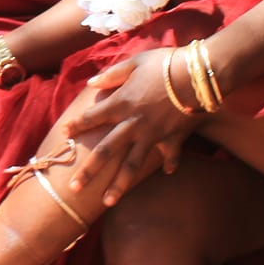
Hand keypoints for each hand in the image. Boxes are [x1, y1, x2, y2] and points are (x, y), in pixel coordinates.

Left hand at [62, 48, 202, 205]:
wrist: (198, 75)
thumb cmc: (166, 63)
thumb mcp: (135, 62)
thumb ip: (112, 74)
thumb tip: (91, 82)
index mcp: (121, 103)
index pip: (92, 117)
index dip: (77, 125)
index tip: (64, 135)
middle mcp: (132, 124)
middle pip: (105, 152)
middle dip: (88, 171)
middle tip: (73, 189)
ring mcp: (152, 135)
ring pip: (131, 165)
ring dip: (119, 185)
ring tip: (107, 202)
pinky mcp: (173, 139)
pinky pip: (169, 156)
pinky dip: (169, 163)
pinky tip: (167, 171)